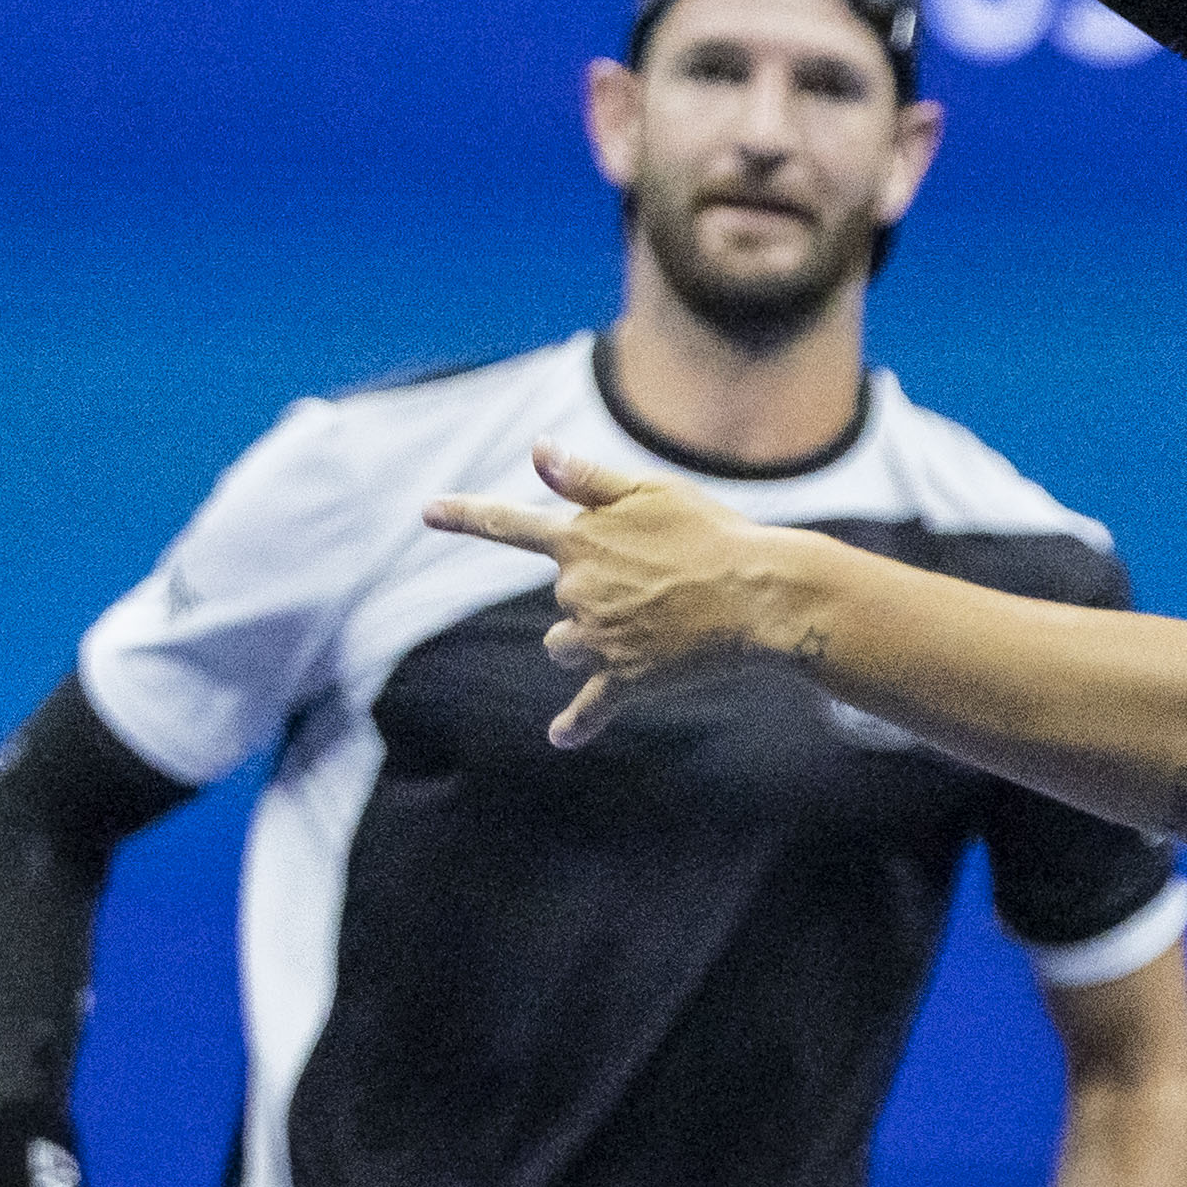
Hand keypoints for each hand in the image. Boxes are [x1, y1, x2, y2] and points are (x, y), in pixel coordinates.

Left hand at [424, 443, 818, 745]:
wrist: (759, 595)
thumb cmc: (712, 533)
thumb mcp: (651, 490)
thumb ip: (586, 478)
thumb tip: (536, 449)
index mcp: (578, 539)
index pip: (508, 524)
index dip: (465, 515)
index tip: (427, 511)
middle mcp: (576, 591)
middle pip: (559, 599)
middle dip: (591, 592)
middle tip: (656, 579)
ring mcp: (598, 640)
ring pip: (566, 646)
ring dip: (588, 640)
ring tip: (650, 627)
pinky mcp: (625, 679)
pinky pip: (588, 708)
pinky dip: (575, 725)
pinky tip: (561, 737)